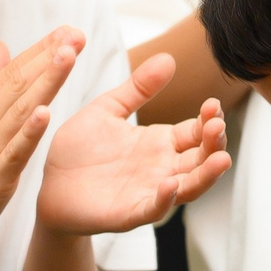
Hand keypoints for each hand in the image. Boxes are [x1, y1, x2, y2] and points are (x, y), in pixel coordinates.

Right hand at [0, 30, 80, 259]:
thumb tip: (0, 46)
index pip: (14, 71)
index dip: (41, 49)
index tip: (67, 29)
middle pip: (20, 83)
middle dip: (50, 56)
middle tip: (76, 34)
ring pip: (21, 109)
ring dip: (45, 81)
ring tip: (67, 56)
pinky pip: (15, 151)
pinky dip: (29, 131)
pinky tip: (46, 113)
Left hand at [36, 54, 229, 235]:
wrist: (49, 184)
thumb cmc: (79, 149)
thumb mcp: (108, 109)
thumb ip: (137, 88)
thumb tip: (168, 57)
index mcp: (160, 142)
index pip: (196, 131)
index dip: (208, 119)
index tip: (212, 104)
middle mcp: (161, 168)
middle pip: (200, 158)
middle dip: (214, 144)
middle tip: (217, 125)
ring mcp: (149, 192)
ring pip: (188, 186)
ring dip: (206, 175)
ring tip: (221, 159)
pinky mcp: (129, 213)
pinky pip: (153, 208)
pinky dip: (165, 199)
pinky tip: (171, 185)